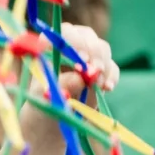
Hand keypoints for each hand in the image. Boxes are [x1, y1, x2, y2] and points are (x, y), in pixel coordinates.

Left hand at [21, 23, 116, 143]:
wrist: (51, 121)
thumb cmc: (43, 104)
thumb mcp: (46, 96)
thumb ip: (61, 85)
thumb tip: (80, 78)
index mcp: (48, 45)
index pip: (62, 33)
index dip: (74, 42)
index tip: (81, 58)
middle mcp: (69, 45)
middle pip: (86, 35)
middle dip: (93, 51)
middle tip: (95, 69)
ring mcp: (87, 55)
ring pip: (102, 48)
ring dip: (104, 64)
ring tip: (100, 84)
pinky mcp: (100, 70)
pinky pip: (111, 67)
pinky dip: (112, 76)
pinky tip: (108, 88)